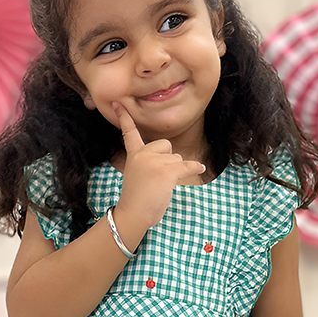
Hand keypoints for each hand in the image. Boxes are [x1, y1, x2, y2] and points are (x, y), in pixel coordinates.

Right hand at [112, 102, 205, 227]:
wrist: (133, 214)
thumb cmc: (136, 199)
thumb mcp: (137, 175)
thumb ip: (148, 162)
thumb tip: (172, 159)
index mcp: (134, 155)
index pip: (129, 132)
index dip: (124, 117)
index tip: (117, 102)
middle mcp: (144, 154)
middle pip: (166, 145)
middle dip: (167, 159)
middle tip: (157, 177)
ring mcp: (155, 162)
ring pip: (176, 158)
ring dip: (174, 170)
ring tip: (161, 185)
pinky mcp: (167, 171)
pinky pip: (186, 166)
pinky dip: (194, 168)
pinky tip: (200, 169)